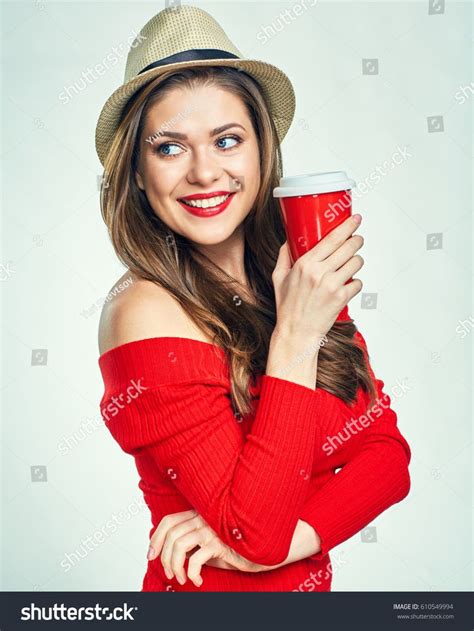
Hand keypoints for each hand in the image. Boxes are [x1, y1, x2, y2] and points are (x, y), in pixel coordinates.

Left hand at [146, 510, 260, 586]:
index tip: (152, 555)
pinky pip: (195, 559)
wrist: (258, 550)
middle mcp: (203, 518)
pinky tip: (198, 581)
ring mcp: (211, 529)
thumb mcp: (206, 543)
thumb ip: (190, 541)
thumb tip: (166, 552)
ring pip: (179, 545)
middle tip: (170, 574)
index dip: (156, 538)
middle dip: (165, 558)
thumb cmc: (231, 548)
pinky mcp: (220, 543)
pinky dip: (191, 573)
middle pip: (171, 534)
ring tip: (182, 578)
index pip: (168, 520)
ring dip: (176, 566)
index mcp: (198, 514)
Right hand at [272, 214, 363, 342]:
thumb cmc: (287, 307)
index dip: (347, 226)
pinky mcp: (341, 298)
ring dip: (356, 261)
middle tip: (356, 240)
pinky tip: (347, 285)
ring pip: (356, 263)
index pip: (332, 238)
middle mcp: (319, 272)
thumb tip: (287, 241)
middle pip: (349, 247)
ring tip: (350, 264)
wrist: (296, 332)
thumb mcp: (278, 278)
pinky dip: (355, 283)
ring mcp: (332, 285)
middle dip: (356, 241)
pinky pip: (358, 283)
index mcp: (304, 264)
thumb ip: (283, 257)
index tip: (354, 219)